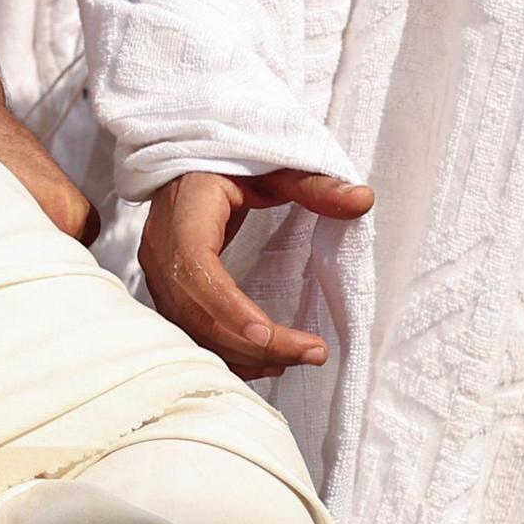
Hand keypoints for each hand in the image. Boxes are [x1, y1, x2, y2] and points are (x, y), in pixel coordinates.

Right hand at [138, 167, 373, 380]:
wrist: (186, 165)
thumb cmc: (229, 163)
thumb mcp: (273, 167)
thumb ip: (315, 184)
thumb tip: (363, 200)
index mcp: (184, 211)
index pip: (195, 267)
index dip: (227, 306)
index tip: (268, 334)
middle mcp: (162, 248)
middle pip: (195, 312)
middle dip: (252, 343)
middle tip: (311, 353)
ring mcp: (160, 273)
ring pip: (191, 330)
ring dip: (242, 354)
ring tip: (297, 359)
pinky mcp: (168, 291)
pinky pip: (191, 331)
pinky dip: (228, 351)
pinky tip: (267, 360)